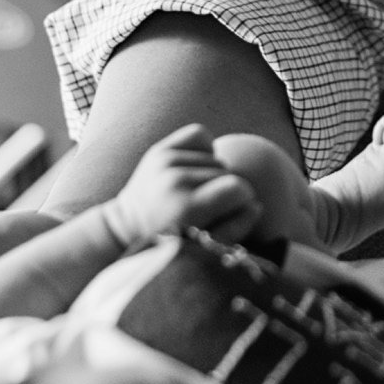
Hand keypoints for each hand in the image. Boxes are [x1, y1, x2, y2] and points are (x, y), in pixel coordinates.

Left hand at [101, 123, 261, 248]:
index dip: (243, 200)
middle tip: (208, 207)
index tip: (234, 211)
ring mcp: (164, 161)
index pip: (238, 188)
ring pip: (215, 157)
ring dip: (213, 173)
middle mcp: (174, 180)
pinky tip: (196, 168)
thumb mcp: (204, 249)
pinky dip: (204, 149)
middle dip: (226, 189)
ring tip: (197, 192)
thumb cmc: (170, 244)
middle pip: (227, 172)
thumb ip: (235, 229)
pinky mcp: (159, 149)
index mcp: (185, 209)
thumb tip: (256, 205)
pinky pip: (200, 134)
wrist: (126, 228)